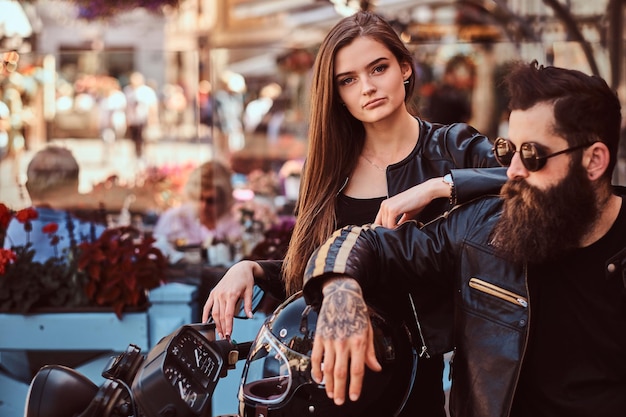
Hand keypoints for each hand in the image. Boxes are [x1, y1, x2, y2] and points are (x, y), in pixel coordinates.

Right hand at [202, 260, 262, 337]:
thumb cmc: (246, 279)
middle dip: (222, 328)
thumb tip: (250, 316)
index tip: (229, 334)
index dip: (228, 326)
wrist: (239, 268)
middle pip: (220, 315)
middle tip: (225, 337)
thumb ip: (249, 305)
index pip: (228, 314)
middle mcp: (222, 295)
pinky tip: (205, 322)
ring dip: (215, 324)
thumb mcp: (250, 291)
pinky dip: (205, 314)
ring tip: (219, 333)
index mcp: (231, 294)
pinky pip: (207, 306)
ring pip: (214, 312)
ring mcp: (216, 294)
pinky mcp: (213, 293)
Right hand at [310, 278, 380, 404]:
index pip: (357, 370)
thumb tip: (376, 368)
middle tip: (339, 401)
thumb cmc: (357, 311)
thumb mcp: (369, 330)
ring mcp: (330, 340)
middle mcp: (344, 342)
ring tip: (330, 394)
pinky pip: (316, 357)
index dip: (356, 386)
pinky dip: (316, 370)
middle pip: (341, 372)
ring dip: (328, 383)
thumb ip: (371, 352)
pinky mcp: (320, 336)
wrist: (341, 293)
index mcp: (359, 342)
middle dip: (340, 390)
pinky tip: (318, 378)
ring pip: (328, 367)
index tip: (354, 397)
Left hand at [374, 177, 448, 226]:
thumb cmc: (417, 201)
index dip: (384, 229)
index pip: (378, 222)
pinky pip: (390, 225)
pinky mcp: (393, 210)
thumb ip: (400, 222)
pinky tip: (404, 226)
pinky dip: (396, 229)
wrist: (425, 192)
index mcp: (385, 205)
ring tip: (404, 228)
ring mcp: (387, 207)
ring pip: (385, 226)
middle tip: (401, 232)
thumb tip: (397, 232)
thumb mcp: (406, 213)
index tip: (393, 234)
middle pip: (381, 225)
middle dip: (390, 231)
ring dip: (394, 230)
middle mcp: (384, 205)